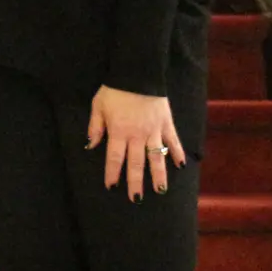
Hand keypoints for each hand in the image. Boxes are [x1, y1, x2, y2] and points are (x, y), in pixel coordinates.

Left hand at [86, 85, 186, 200]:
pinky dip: (177, 153)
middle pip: (136, 163)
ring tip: (160, 191)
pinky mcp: (166, 123)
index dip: (113, 173)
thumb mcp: (98, 105)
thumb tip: (90, 146)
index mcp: (118, 131)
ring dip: (158, 175)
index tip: (111, 187)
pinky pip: (173, 141)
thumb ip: (95, 127)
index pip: (115, 158)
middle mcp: (137, 135)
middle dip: (135, 182)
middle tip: (136, 199)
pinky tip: (181, 166)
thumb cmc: (114, 89)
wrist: (138, 72)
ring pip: (156, 157)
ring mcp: (154, 130)